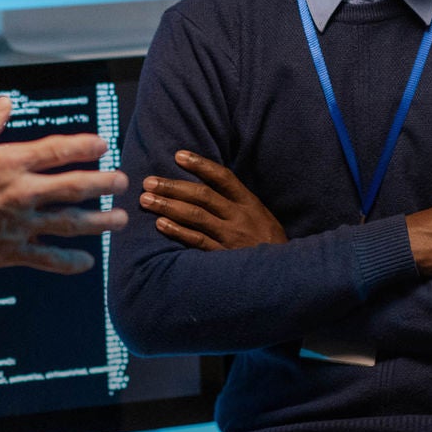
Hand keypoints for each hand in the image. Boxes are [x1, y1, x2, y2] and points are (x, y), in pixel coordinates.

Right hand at [0, 97, 126, 274]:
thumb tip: (6, 101)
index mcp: (10, 162)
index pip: (57, 151)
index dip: (83, 147)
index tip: (103, 146)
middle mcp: (22, 192)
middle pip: (74, 187)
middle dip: (103, 183)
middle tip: (123, 181)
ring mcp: (20, 223)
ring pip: (70, 222)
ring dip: (100, 221)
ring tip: (121, 220)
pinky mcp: (12, 250)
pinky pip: (47, 257)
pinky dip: (69, 261)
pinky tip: (87, 263)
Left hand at [140, 150, 287, 250]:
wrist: (285, 276)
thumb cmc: (267, 243)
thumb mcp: (260, 217)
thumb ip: (237, 203)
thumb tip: (206, 184)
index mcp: (250, 204)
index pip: (223, 178)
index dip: (201, 165)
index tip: (178, 155)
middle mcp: (240, 218)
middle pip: (203, 196)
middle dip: (173, 186)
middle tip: (149, 181)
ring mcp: (232, 238)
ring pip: (196, 216)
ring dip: (168, 206)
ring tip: (147, 199)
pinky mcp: (224, 257)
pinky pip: (197, 241)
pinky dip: (178, 231)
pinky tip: (161, 224)